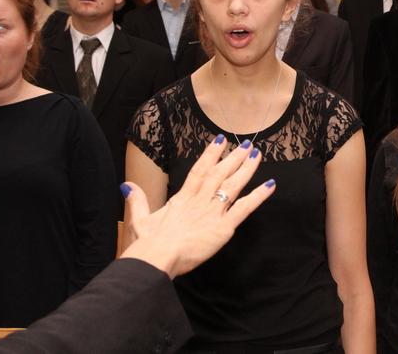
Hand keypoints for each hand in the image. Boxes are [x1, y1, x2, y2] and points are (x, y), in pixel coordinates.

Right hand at [120, 136, 274, 277]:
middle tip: (246, 144)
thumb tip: (127, 185)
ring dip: (246, 169)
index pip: (199, 170)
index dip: (211, 155)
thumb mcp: (138, 219)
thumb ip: (136, 200)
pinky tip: (270, 185)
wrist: (156, 257)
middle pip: (220, 174)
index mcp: (182, 199)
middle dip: (234, 158)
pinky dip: (258, 196)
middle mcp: (200, 201)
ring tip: (257, 154)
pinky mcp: (223, 228)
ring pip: (233, 185)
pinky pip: (245, 208)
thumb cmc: (146, 244)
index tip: (220, 141)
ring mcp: (212, 212)